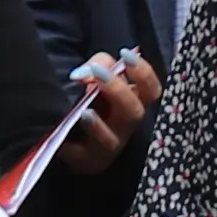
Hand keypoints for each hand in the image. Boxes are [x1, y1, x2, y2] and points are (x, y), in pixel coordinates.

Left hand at [60, 50, 158, 172]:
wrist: (68, 132)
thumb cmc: (90, 99)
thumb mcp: (96, 75)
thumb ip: (99, 64)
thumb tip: (90, 69)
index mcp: (133, 102)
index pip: (151, 90)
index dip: (143, 73)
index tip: (126, 55)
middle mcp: (126, 125)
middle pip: (134, 112)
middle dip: (117, 90)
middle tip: (97, 73)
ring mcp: (109, 146)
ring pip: (112, 140)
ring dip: (98, 124)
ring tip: (85, 111)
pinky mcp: (88, 161)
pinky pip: (85, 156)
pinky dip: (74, 148)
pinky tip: (66, 139)